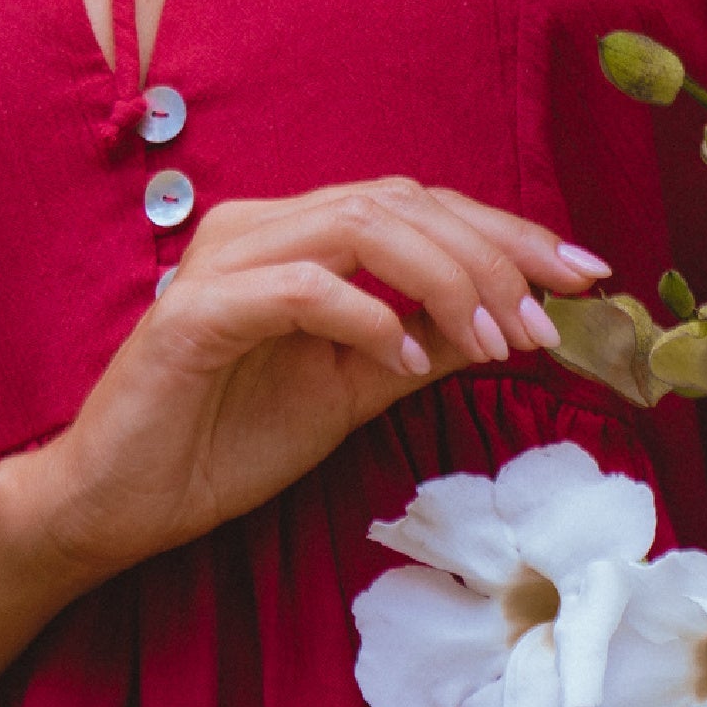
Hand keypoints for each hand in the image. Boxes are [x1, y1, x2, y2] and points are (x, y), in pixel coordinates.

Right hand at [17, 179, 606, 583]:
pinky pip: (299, 288)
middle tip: (552, 321)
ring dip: (447, 280)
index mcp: (299, 237)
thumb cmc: (223, 444)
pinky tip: (401, 363)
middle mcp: (261, 228)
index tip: (588, 279)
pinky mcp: (194, 314)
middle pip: (404, 203)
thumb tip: (516, 323)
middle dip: (496, 255)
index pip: (422, 208)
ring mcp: (224, 264)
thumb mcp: (353, 392)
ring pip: (361, 227)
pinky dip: (365, 317)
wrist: (119, 503)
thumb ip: (423, 346)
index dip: (512, 235)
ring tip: (495, 341)